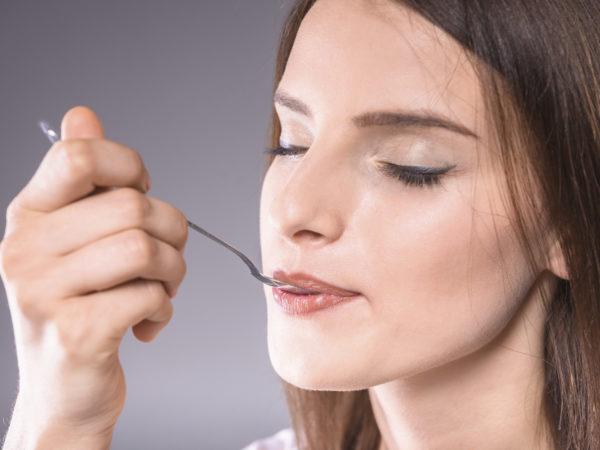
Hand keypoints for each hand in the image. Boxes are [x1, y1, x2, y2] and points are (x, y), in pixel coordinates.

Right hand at [0, 107, 186, 448]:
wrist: (64, 389)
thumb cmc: (79, 306)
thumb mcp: (72, 240)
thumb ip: (80, 179)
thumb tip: (82, 114)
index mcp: (29, 214)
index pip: (80, 155)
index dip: (130, 168)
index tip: (140, 195)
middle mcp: (26, 248)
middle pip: (133, 207)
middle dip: (172, 233)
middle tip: (165, 259)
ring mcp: (44, 293)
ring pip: (146, 249)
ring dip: (173, 272)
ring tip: (160, 290)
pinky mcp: (76, 333)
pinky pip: (148, 295)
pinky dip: (163, 309)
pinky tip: (147, 322)